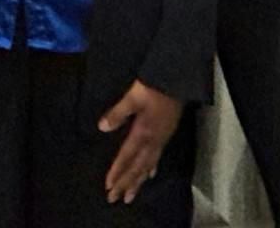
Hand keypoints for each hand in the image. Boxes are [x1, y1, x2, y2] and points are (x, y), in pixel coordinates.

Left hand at [98, 80, 183, 203]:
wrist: (177, 80)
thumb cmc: (153, 87)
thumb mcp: (132, 97)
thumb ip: (118, 113)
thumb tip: (102, 128)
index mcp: (142, 133)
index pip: (127, 157)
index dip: (117, 172)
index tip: (108, 186)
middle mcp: (153, 141)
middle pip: (137, 168)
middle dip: (126, 184)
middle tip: (115, 199)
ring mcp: (161, 139)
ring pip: (147, 166)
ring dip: (138, 182)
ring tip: (130, 195)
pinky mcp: (166, 134)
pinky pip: (157, 157)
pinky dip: (151, 168)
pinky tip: (150, 175)